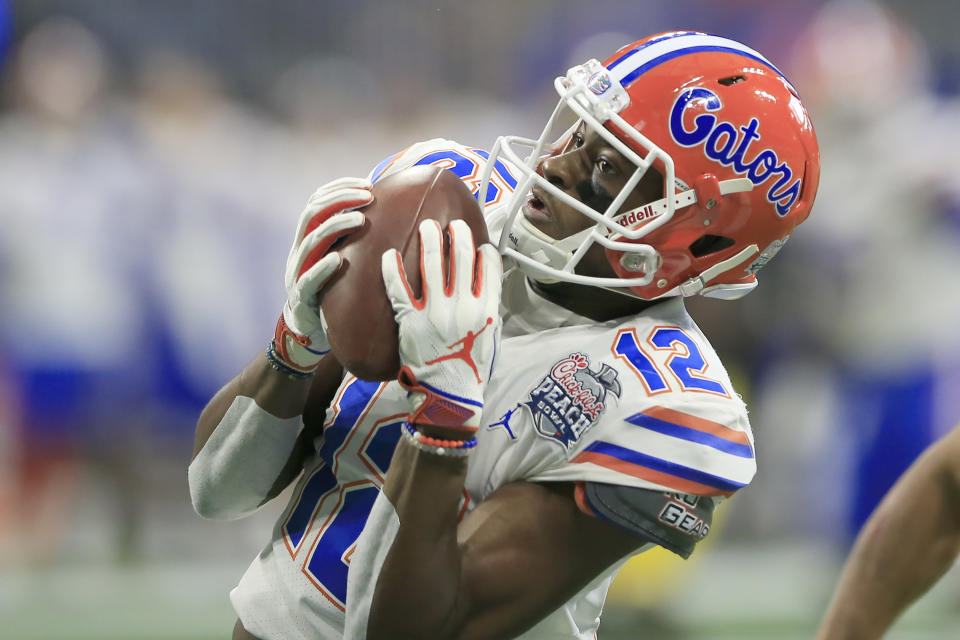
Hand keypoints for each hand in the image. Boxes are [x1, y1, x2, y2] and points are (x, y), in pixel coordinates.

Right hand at [274, 177, 372, 372]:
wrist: (309, 329)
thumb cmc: (333, 289)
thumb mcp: (341, 258)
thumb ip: (354, 238)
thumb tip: (391, 213)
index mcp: (308, 237)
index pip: (318, 200)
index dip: (340, 188)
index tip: (368, 184)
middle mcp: (300, 249)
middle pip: (313, 212)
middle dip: (340, 199)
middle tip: (368, 196)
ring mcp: (297, 271)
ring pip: (310, 241)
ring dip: (336, 226)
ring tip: (360, 220)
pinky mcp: (300, 296)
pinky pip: (308, 279)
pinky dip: (322, 267)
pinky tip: (339, 260)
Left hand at [382, 219, 502, 432]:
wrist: (448, 397)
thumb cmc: (471, 369)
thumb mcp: (490, 338)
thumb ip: (487, 309)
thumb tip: (485, 284)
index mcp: (486, 309)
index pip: (489, 266)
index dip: (483, 250)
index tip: (478, 243)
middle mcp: (463, 306)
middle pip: (462, 257)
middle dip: (457, 234)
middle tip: (451, 224)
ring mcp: (436, 312)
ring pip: (432, 264)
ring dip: (429, 239)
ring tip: (426, 226)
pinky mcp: (411, 320)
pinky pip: (399, 288)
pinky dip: (392, 269)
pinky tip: (389, 255)